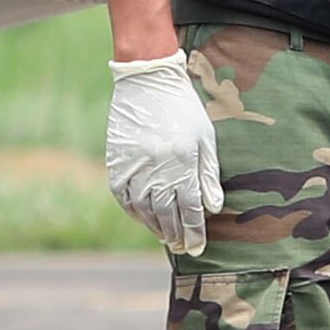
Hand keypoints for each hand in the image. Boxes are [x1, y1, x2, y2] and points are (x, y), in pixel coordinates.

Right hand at [105, 50, 221, 254]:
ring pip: (144, 210)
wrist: (147, 81)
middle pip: (167, 215)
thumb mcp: (204, 138)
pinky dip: (134, 212)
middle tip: (183, 247)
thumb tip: (213, 208)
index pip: (190, 210)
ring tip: (166, 237)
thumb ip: (208, 175)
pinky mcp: (116, 164)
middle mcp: (157, 170)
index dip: (195, 232)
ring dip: (156, 228)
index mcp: (182, 164)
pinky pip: (124, 198)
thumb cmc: (183, 109)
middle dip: (177, 235)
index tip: (198, 247)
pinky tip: (144, 218)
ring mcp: (134, 168)